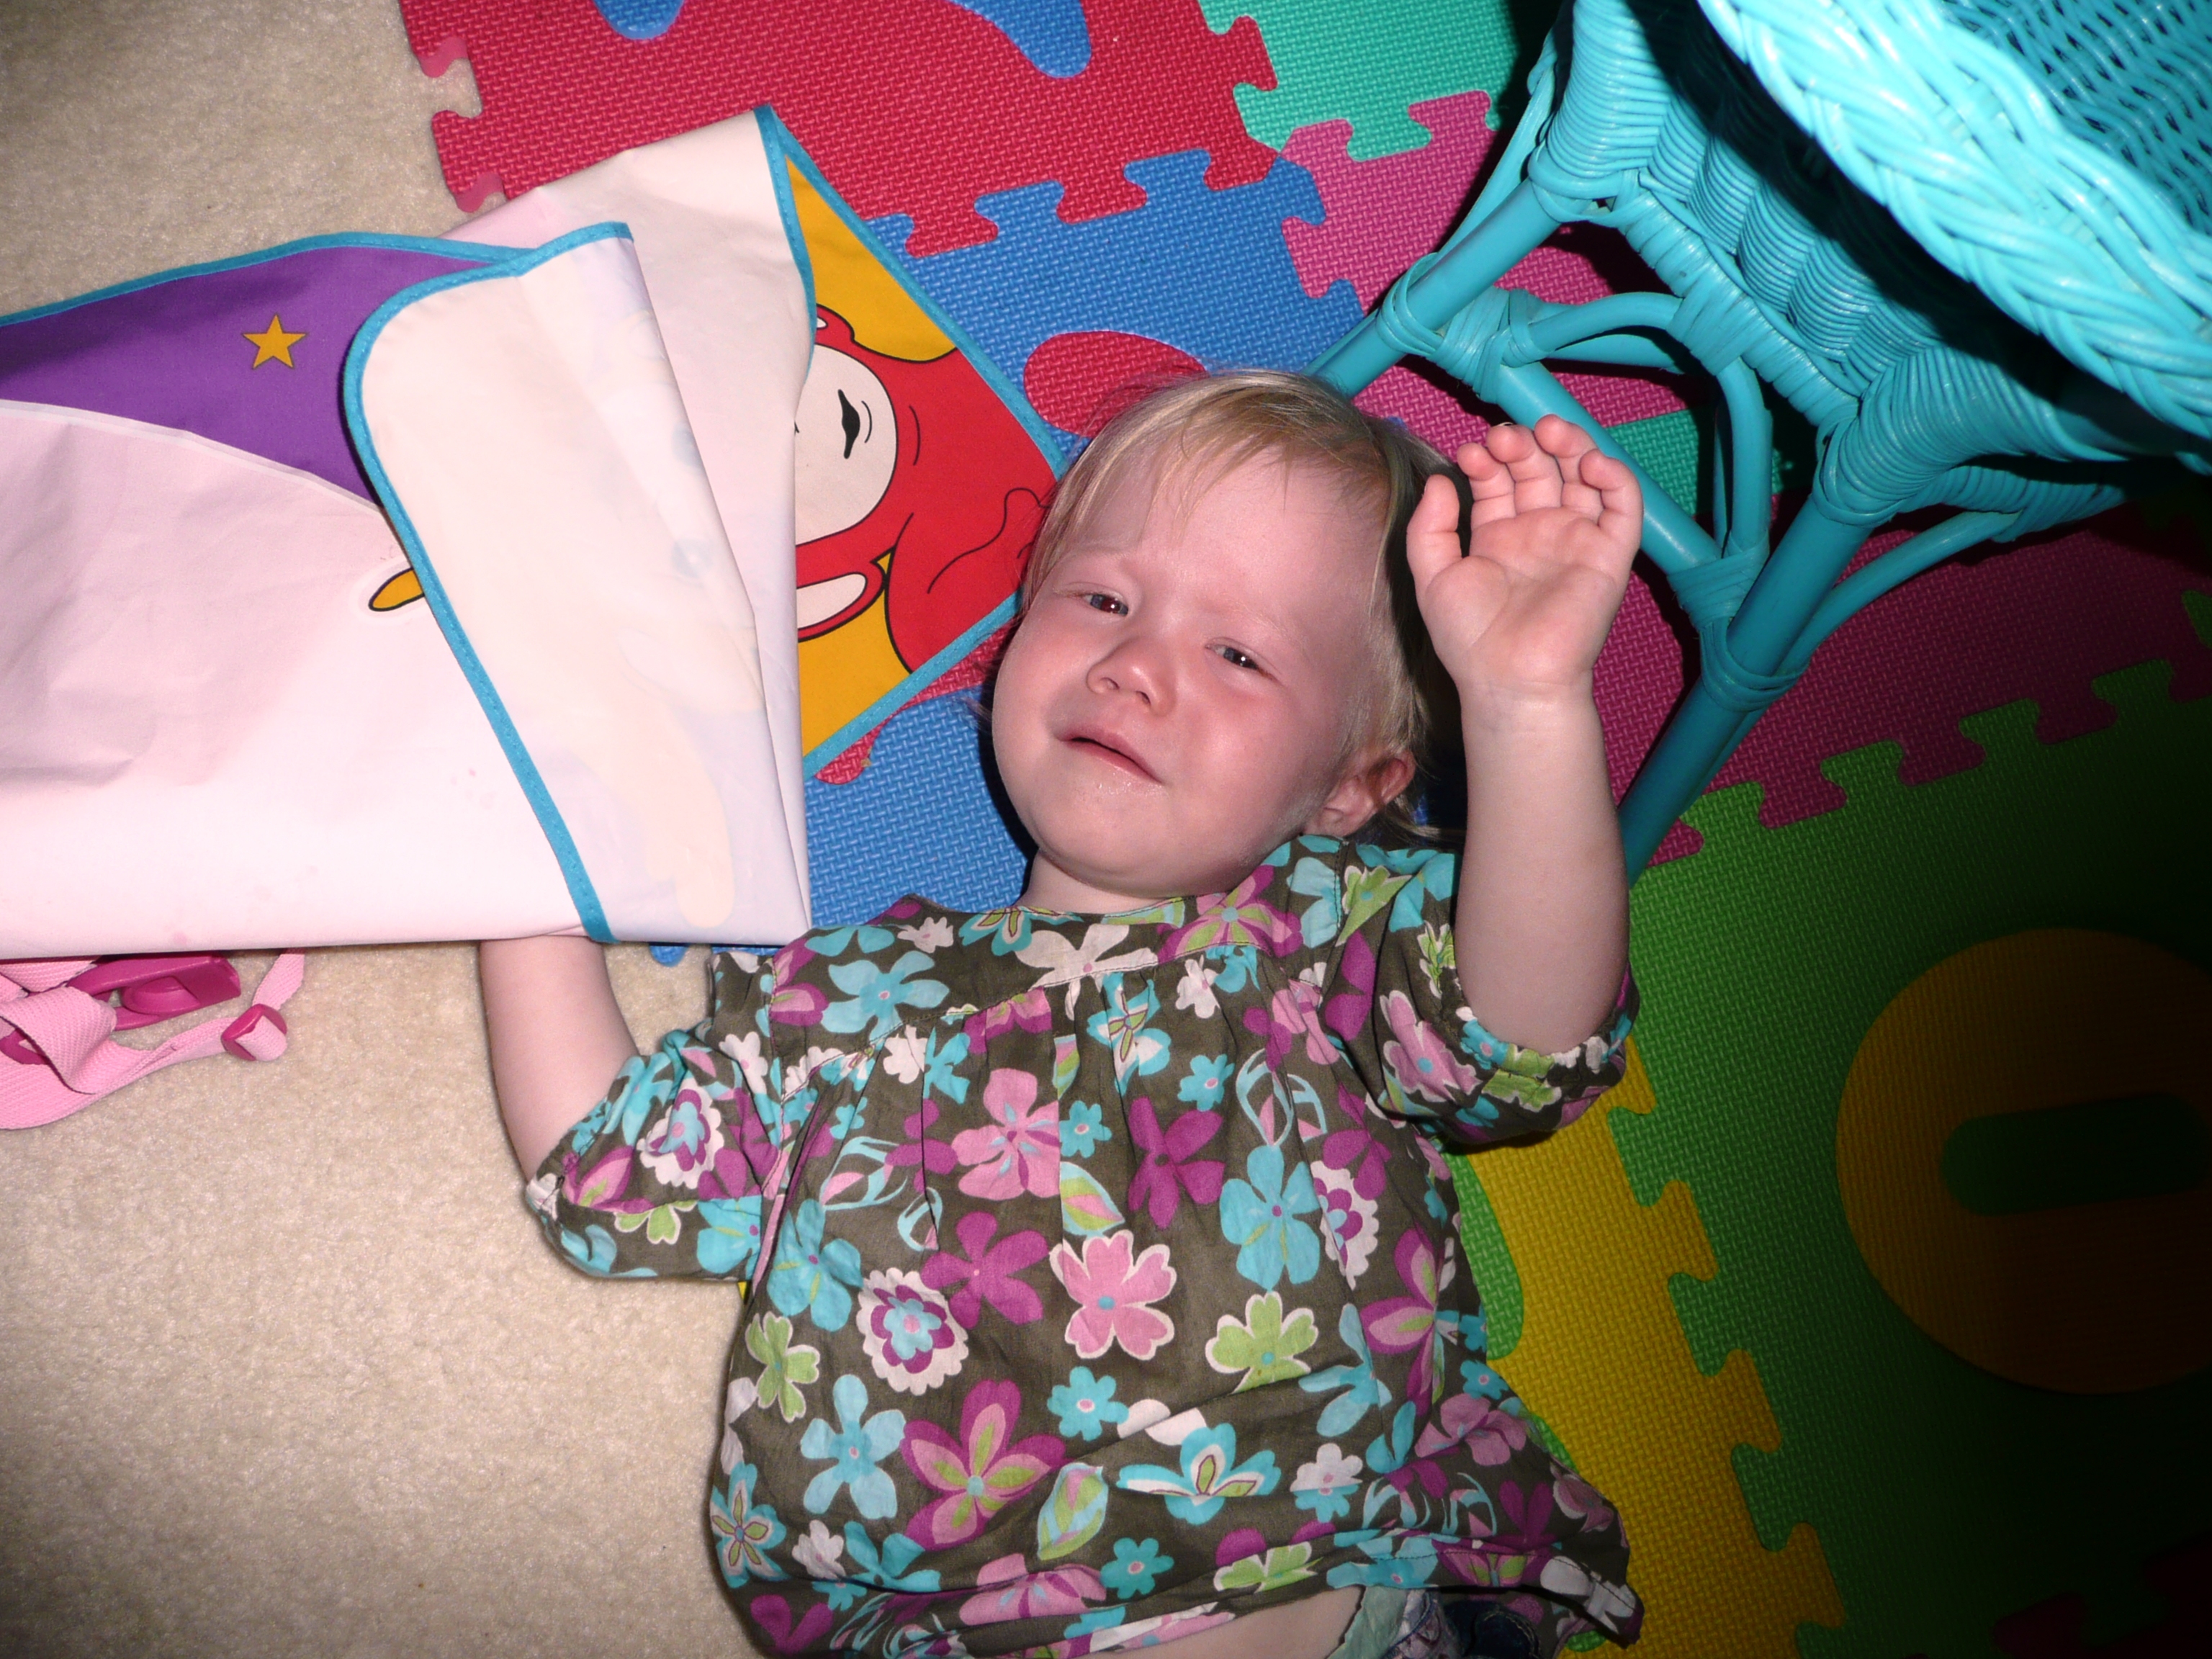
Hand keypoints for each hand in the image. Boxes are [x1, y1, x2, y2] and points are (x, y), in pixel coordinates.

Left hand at [1406, 415, 1640, 718]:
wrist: (1510, 678)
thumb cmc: (1470, 637)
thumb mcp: (1434, 576)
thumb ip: (1430, 527)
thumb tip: (1440, 480)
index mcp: (1499, 536)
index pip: (1499, 481)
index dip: (1487, 459)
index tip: (1470, 453)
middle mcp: (1540, 533)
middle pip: (1540, 470)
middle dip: (1523, 445)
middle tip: (1504, 437)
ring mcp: (1576, 540)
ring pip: (1583, 477)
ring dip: (1570, 446)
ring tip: (1548, 430)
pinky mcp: (1610, 554)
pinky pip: (1623, 507)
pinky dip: (1614, 476)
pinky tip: (1589, 462)